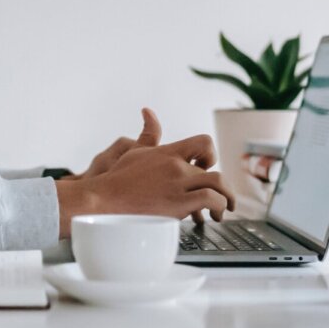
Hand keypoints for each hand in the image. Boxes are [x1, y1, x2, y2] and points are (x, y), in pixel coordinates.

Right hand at [54, 111, 233, 237]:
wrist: (102, 199)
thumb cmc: (115, 179)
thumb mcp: (133, 151)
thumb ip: (148, 133)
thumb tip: (148, 111)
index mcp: (167, 152)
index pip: (203, 142)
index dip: (210, 156)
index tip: (205, 167)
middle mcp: (175, 165)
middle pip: (213, 169)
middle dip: (221, 185)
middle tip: (219, 195)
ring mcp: (177, 184)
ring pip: (218, 184)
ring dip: (226, 198)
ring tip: (223, 210)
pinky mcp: (177, 204)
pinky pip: (210, 200)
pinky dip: (217, 208)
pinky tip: (212, 216)